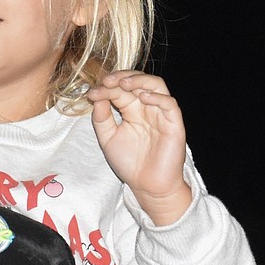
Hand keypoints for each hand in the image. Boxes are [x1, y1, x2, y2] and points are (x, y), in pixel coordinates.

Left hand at [85, 70, 190, 224]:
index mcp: (131, 109)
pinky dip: (157, 98)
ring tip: (123, 83)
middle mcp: (146, 107)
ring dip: (140, 80)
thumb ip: (101, 119)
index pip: (120, 90)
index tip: (91, 94)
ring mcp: (161, 113)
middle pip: (138, 81)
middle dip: (121, 78)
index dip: (106, 88)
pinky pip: (170, 104)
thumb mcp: (108, 139)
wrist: (147, 186)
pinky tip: (142, 98)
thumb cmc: (129, 163)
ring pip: (156, 85)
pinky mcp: (173, 123)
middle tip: (106, 82)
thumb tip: (96, 97)